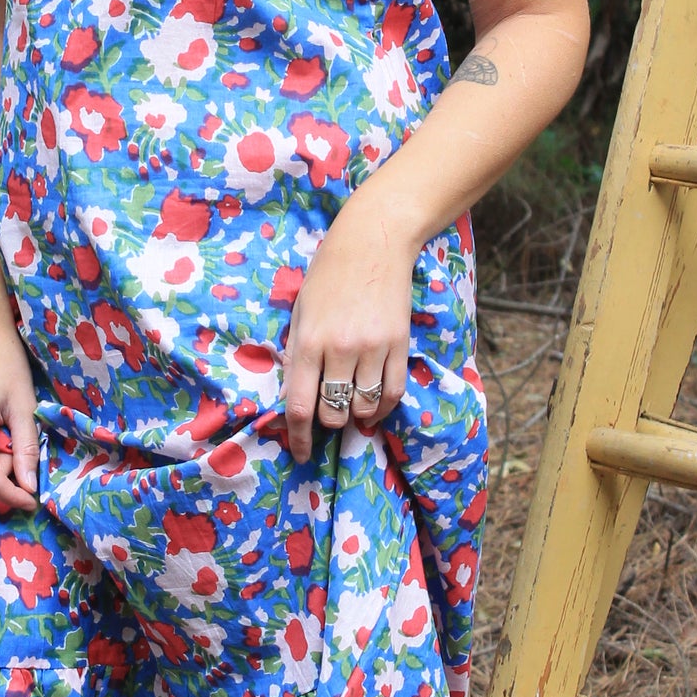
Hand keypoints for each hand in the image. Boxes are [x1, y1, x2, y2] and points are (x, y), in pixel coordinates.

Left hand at [279, 200, 414, 463]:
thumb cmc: (328, 274)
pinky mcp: (398, 345)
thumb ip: (298, 353)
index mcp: (308, 341)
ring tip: (350, 408)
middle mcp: (339, 350)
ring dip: (355, 416)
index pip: (299, 406)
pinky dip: (380, 408)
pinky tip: (372, 407)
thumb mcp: (301, 311)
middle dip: (328, 422)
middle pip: (333, 413)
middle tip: (327, 414)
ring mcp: (372, 349)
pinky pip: (391, 393)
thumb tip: (297, 395)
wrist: (373, 242)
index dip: (299, 438)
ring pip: (363, 407)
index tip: (300, 453)